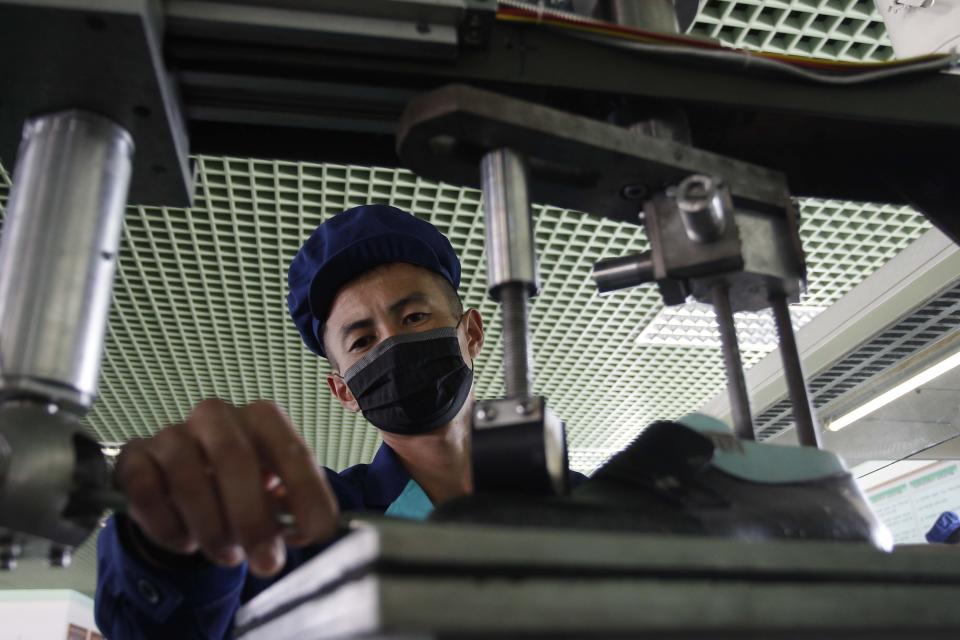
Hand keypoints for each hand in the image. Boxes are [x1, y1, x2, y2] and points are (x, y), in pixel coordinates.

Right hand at [114, 399, 337, 576]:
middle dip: (254, 518)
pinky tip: (185, 541)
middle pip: (234, 458)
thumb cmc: (238, 487)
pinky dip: (168, 525)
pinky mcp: (133, 457)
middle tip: (266, 562)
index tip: (317, 533)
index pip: (290, 449)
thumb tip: (302, 531)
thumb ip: (290, 510)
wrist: (178, 486)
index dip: (307, 492)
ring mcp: (171, 433)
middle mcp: (216, 416)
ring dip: (211, 528)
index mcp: (261, 418)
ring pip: (188, 478)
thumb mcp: (272, 495)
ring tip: (226, 554)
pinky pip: (147, 491)